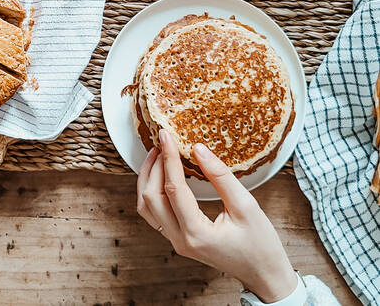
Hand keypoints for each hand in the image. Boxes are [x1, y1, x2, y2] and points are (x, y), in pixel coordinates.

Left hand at [137, 130, 297, 302]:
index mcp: (196, 233)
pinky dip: (151, 191)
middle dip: (154, 165)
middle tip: (162, 141)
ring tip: (157, 154)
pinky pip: (153, 213)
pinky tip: (160, 174)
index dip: (168, 158)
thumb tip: (198, 148)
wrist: (265, 275)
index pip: (173, 188)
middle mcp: (180, 240)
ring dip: (147, 178)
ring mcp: (176, 242)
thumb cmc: (261, 245)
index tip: (166, 135)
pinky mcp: (177, 239)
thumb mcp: (246, 206)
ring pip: (146, 207)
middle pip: (152, 197)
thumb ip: (221, 176)